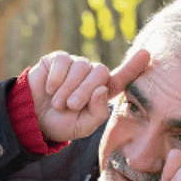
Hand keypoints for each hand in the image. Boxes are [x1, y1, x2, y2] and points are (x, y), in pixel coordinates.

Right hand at [27, 47, 149, 142]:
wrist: (34, 119)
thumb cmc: (61, 124)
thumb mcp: (83, 126)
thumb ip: (98, 112)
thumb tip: (102, 89)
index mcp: (102, 92)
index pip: (121, 78)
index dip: (133, 67)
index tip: (146, 54)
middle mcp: (91, 76)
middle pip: (100, 72)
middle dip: (85, 91)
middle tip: (71, 106)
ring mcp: (76, 65)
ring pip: (82, 67)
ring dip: (68, 88)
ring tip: (58, 103)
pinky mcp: (58, 59)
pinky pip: (64, 61)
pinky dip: (57, 78)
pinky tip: (50, 89)